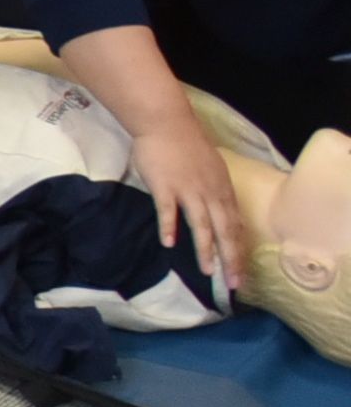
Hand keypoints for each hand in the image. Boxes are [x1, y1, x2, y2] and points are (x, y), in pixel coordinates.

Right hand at [132, 114, 248, 300]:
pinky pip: (168, 211)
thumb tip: (214, 210)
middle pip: (226, 230)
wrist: (166, 122)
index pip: (236, 225)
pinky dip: (170, 227)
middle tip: (234, 283)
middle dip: (232, 259)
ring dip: (206, 249)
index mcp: (222, 189)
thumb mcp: (210, 168)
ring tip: (209, 271)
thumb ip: (212, 190)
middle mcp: (211, 192)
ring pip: (202, 225)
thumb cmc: (185, 144)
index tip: (241, 272)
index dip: (239, 250)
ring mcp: (188, 190)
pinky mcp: (165, 186)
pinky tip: (170, 244)